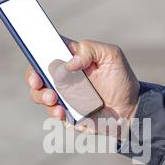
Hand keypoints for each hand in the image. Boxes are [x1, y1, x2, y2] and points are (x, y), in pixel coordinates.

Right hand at [25, 38, 139, 133]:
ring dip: (41, 96)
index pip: (46, 52)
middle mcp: (63, 78)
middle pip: (37, 75)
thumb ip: (90, 50)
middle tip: (37, 81)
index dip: (36, 51)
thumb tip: (69, 63)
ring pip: (40, 95)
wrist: (131, 108)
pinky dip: (55, 112)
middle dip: (32, 77)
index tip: (34, 54)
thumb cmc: (121, 79)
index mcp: (70, 60)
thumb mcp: (111, 55)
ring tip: (52, 98)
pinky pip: (54, 113)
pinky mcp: (67, 115)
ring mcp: (63, 97)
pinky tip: (62, 111)